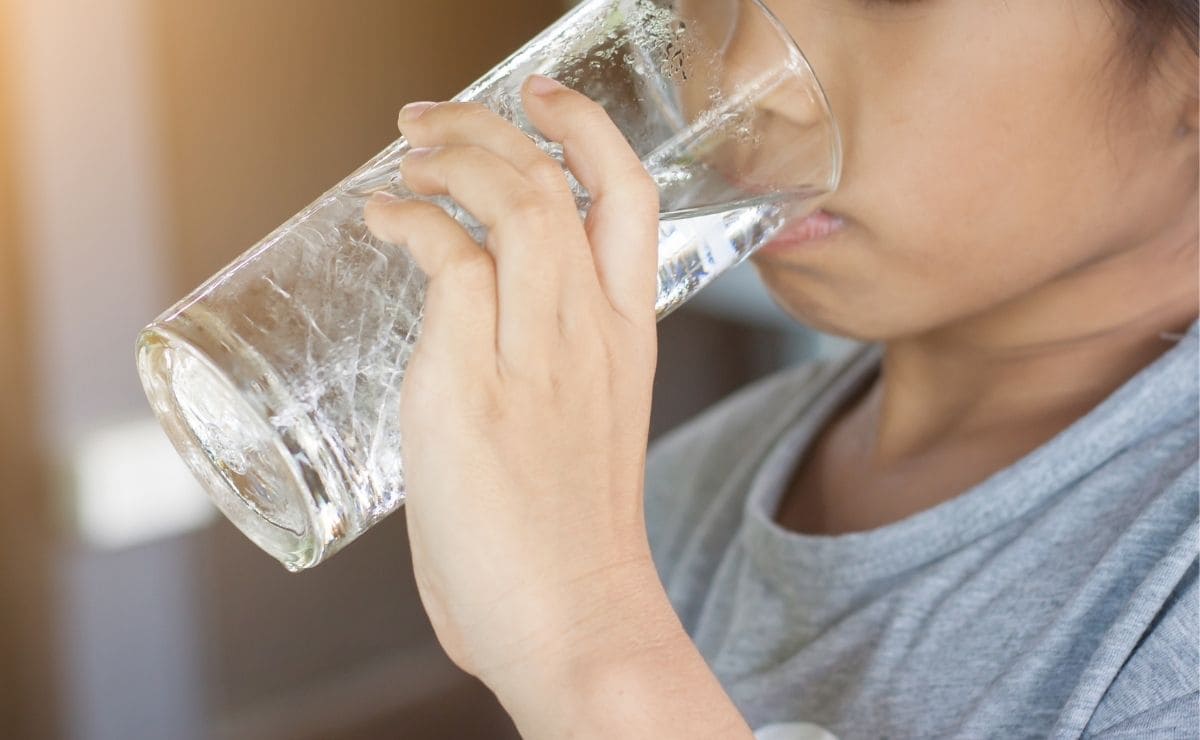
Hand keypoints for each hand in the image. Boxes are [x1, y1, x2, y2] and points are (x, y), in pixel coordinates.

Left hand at [362, 76, 667, 690]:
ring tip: (407, 155)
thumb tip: (469, 332)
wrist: (575, 622)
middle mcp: (593, 331)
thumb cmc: (570, 540)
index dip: (588, 131)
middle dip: (491, 126)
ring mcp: (538, 355)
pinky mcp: (472, 388)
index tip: (544, 99)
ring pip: (511, 205)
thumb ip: (545, 367)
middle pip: (556, 181)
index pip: (630, 202)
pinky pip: (450, 266)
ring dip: (451, 158)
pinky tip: (384, 221)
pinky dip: (410, 224)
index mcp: (630, 339)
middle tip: (434, 120)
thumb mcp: (587, 426)